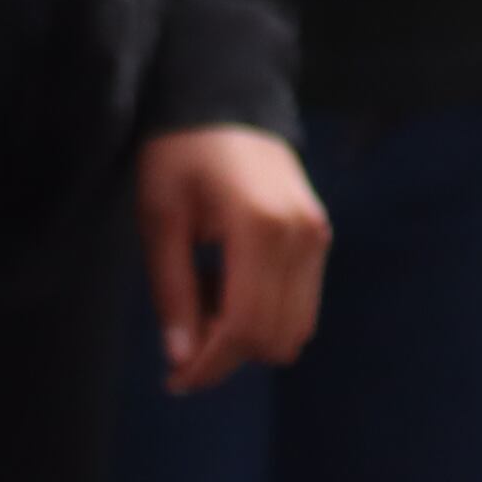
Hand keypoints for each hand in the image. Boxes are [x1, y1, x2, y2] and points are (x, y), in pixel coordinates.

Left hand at [135, 124, 329, 394]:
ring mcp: (317, 236)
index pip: (245, 325)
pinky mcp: (320, 236)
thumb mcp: (161, 219)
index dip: (210, 365)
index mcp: (259, 227)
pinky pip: (301, 302)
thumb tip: (182, 360)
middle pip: (275, 335)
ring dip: (248, 336)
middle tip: (181, 346)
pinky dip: (265, 315)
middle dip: (227, 356)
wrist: (226, 100)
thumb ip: (173, 291)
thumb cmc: (182, 154)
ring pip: (295, 326)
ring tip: (202, 306)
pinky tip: (226, 289)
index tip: (175, 381)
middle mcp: (301, 235)